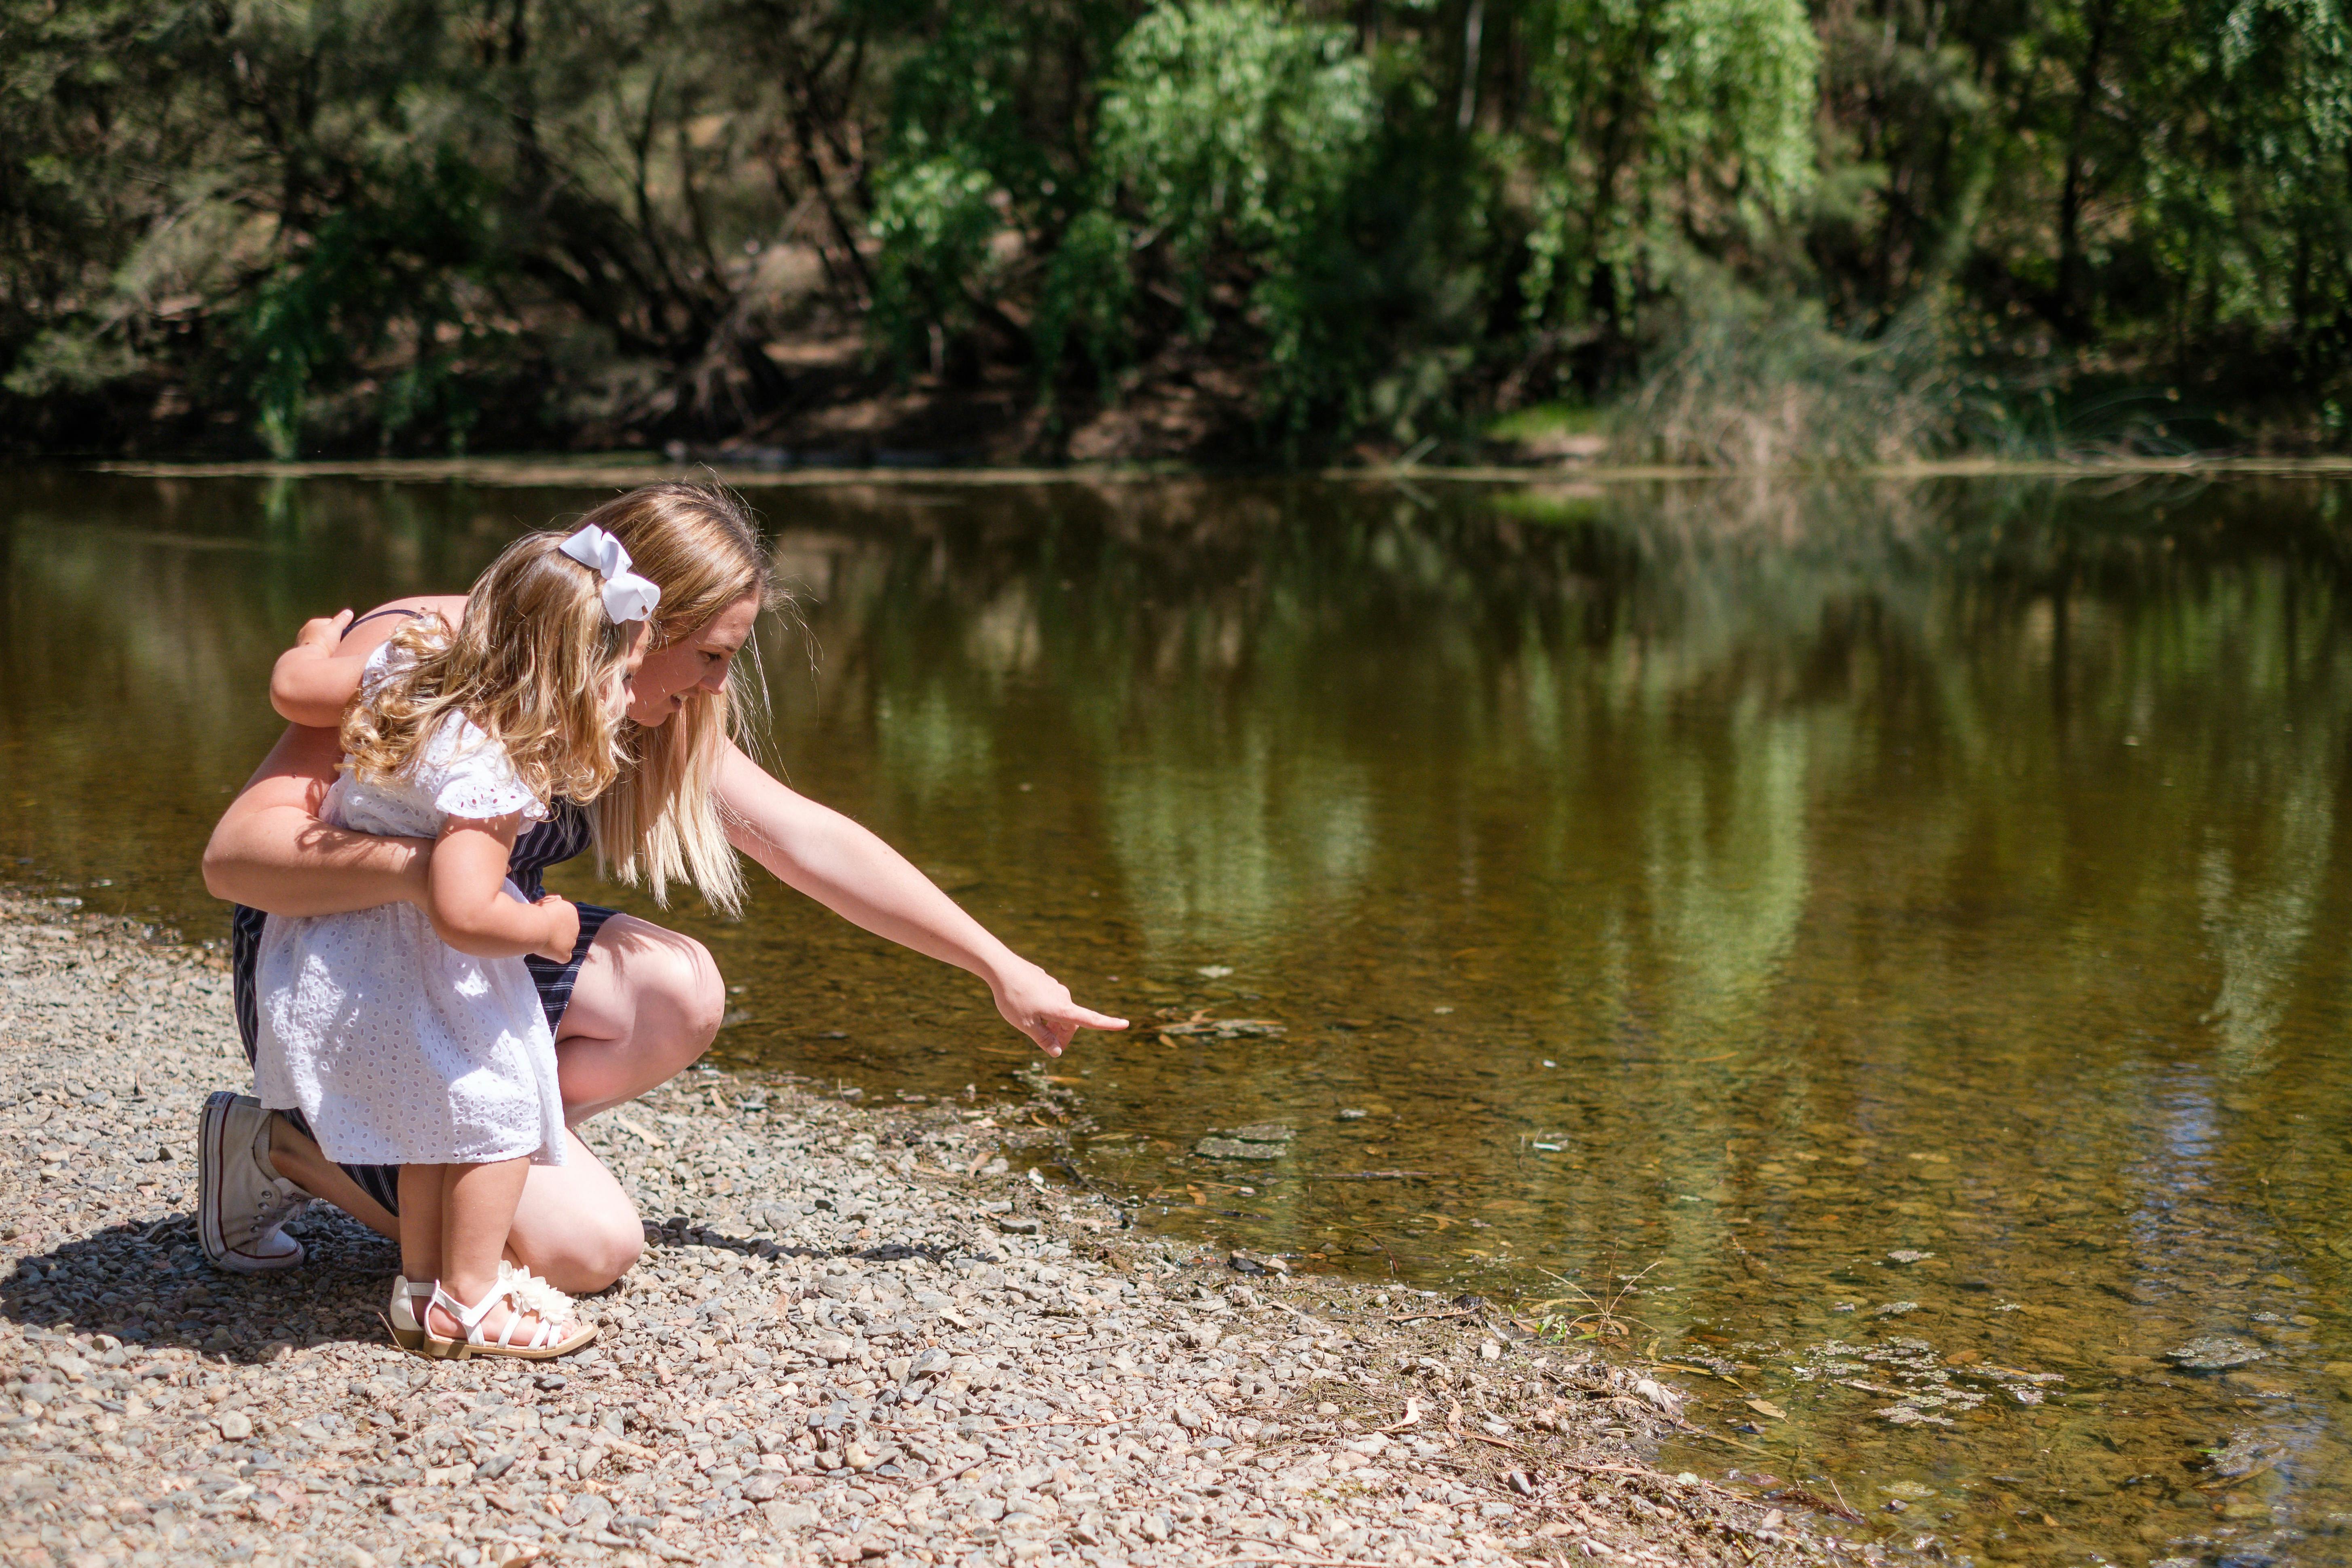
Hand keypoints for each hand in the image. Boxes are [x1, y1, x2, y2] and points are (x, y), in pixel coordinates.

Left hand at [295, 609, 353, 653]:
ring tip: (329, 653)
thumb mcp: (336, 629)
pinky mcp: (301, 651)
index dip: (338, 629)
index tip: (342, 637)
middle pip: (323, 632)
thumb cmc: (324, 643)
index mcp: (314, 622)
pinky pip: (312, 649)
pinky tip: (321, 657)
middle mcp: (306, 629)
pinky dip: (317, 651)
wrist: (309, 660)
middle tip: (337, 646)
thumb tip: (349, 612)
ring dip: (322, 645)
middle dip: (329, 638)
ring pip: (317, 641)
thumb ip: (342, 620)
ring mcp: (301, 640)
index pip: (330, 622)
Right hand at [534, 895, 579, 962]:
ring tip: (542, 941)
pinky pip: (564, 957)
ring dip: (556, 944)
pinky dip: (557, 956)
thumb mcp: (545, 902)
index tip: (542, 922)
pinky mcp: (565, 953)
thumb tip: (559, 898)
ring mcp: (572, 941)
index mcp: (571, 912)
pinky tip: (548, 952)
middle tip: (541, 933)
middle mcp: (576, 926)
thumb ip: (553, 900)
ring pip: (565, 945)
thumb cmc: (537, 912)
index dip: (553, 923)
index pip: (565, 919)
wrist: (536, 925)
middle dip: (556, 933)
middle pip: (566, 932)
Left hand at [989, 957, 1126, 1057]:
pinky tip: (1025, 1007)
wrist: (1001, 967)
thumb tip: (1058, 1051)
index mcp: (1062, 1009)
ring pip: (1059, 1011)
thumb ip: (1043, 1039)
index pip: (1091, 1019)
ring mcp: (1054, 987)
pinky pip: (1050, 1000)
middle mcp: (1063, 997)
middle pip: (1071, 1021)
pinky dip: (1044, 1010)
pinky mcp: (1045, 982)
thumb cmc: (1013, 998)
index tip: (1126, 1024)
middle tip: (1048, 1046)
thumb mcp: (1025, 1025)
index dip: (1109, 1024)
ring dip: (1052, 1023)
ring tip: (1030, 1025)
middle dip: (1063, 1035)